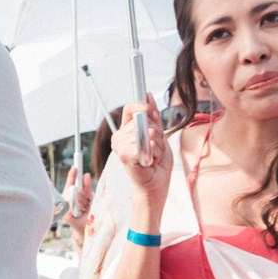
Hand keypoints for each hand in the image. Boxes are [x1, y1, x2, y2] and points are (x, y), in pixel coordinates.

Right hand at [63, 169, 93, 220]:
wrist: (89, 230)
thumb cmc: (90, 215)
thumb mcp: (91, 198)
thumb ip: (87, 188)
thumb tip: (86, 175)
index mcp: (71, 197)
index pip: (70, 183)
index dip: (72, 175)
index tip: (75, 167)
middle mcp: (66, 201)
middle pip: (72, 188)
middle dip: (81, 192)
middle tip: (86, 201)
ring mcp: (64, 208)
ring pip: (72, 195)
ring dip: (81, 200)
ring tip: (84, 208)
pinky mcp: (66, 215)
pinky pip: (73, 204)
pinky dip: (78, 206)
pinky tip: (80, 211)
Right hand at [113, 95, 172, 221]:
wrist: (156, 184)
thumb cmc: (156, 163)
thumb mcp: (158, 135)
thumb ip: (153, 116)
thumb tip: (148, 94)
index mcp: (125, 130)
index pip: (131, 107)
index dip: (145, 107)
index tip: (154, 115)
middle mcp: (119, 136)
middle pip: (144, 120)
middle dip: (157, 135)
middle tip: (154, 150)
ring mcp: (120, 146)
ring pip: (148, 133)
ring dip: (158, 147)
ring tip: (153, 158)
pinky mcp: (124, 154)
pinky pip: (146, 144)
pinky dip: (154, 153)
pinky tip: (150, 162)